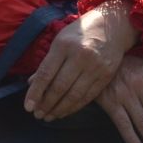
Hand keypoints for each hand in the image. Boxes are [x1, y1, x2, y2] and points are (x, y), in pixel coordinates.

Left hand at [26, 4, 135, 119]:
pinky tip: (65, 111)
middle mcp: (80, 56)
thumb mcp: (60, 40)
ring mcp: (95, 66)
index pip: (46, 73)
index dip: (36, 92)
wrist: (113, 25)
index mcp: (64, 45)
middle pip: (60, 87)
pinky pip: (88, 96)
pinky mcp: (106, 75)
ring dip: (59, 109)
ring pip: (74, 95)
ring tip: (49, 116)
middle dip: (46, 104)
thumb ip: (48, 62)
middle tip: (38, 115)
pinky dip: (74, 107)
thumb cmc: (81, 32)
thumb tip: (32, 84)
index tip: (28, 107)